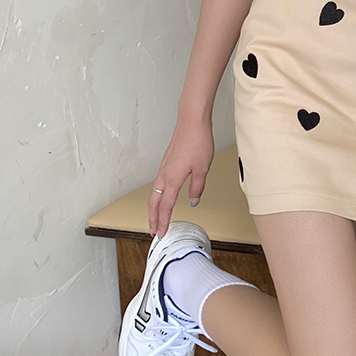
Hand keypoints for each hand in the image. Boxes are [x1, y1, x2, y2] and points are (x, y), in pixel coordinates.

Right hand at [149, 116, 214, 238]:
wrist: (192, 122)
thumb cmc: (198, 142)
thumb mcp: (203, 169)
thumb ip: (197, 188)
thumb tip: (194, 201)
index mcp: (172, 179)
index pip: (166, 206)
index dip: (163, 222)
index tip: (161, 233)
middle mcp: (164, 175)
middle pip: (154, 202)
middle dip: (152, 218)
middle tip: (153, 231)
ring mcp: (164, 168)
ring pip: (154, 193)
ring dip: (153, 208)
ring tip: (155, 218)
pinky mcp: (167, 162)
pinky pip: (158, 183)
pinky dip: (157, 195)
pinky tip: (163, 196)